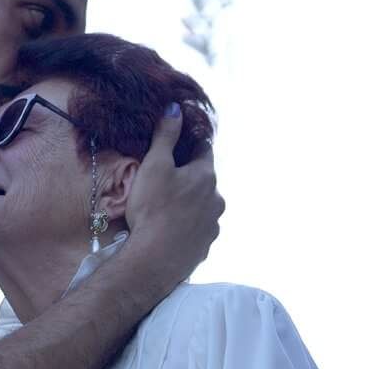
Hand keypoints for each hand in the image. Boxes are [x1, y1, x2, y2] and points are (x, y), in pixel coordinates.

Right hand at [121, 105, 222, 289]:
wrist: (153, 260)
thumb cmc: (152, 208)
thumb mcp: (154, 165)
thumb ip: (166, 135)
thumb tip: (175, 108)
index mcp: (206, 176)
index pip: (204, 150)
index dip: (191, 143)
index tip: (179, 143)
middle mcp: (217, 199)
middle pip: (204, 180)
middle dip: (188, 177)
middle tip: (165, 179)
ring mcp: (213, 226)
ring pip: (202, 206)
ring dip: (189, 203)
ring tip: (165, 208)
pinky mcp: (205, 247)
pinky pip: (197, 230)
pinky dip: (186, 226)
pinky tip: (169, 230)